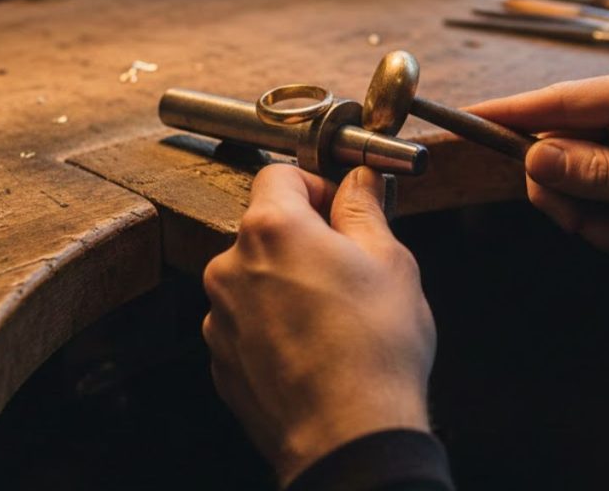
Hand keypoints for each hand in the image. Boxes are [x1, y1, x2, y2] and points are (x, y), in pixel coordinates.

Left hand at [202, 165, 435, 486]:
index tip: (340, 207)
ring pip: (255, 276)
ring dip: (286, 281)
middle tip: (348, 266)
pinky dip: (274, 322)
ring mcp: (219, 315)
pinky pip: (247, 321)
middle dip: (304, 237)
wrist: (347, 434)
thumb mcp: (389, 260)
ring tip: (333, 315)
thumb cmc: (373, 348)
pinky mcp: (221, 357)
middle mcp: (231, 266)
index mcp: (271, 229)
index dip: (315, 184)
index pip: (280, 175)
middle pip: (266, 228)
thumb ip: (364, 209)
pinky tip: (312, 345)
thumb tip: (358, 182)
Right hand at [471, 62, 608, 260]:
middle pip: (560, 149)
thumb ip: (598, 175)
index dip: (508, 114)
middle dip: (574, 200)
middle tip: (602, 230)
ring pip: (579, 181)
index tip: (464, 119)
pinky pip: (604, 197)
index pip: (558, 100)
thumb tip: (534, 158)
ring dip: (603, 220)